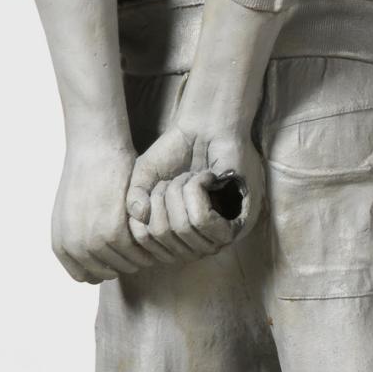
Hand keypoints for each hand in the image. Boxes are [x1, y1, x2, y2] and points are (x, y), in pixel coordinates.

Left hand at [50, 140, 154, 284]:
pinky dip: (147, 245)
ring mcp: (94, 243)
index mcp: (62, 246)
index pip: (86, 277)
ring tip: (148, 238)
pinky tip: (152, 230)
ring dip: (140, 254)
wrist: (94, 151)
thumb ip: (76, 240)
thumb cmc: (85, 177)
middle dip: (124, 262)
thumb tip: (90, 269)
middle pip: (109, 273)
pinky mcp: (115, 234)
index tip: (118, 255)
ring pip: (127, 265)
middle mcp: (75, 249)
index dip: (104, 268)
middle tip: (139, 246)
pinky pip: (137, 252)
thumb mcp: (68, 213)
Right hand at [125, 124, 263, 264]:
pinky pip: (203, 220)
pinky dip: (197, 192)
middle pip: (162, 235)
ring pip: (183, 228)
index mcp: (173, 237)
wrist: (207, 128)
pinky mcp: (238, 222)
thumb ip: (134, 198)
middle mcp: (195, 242)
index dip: (144, 208)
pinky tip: (208, 179)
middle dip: (163, 196)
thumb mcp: (144, 176)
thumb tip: (141, 217)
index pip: (146, 243)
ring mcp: (217, 235)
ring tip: (193, 177)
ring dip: (180, 192)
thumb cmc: (175, 152)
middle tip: (178, 177)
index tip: (159, 185)